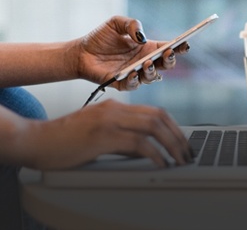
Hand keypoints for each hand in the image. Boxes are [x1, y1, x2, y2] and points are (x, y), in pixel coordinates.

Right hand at [18, 99, 191, 169]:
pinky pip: (137, 143)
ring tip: (179, 159)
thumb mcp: (99, 135)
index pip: (155, 112)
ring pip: (153, 127)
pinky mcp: (102, 136)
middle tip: (187, 153)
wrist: (35, 140)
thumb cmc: (65, 140)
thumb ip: (123, 139)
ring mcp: (109, 120)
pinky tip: (160, 163)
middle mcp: (115, 109)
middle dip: (178, 136)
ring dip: (171, 144)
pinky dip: (154, 154)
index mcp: (115, 107)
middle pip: (159, 117)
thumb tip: (147, 151)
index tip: (183, 142)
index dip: (174, 127)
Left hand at [74, 16, 189, 90]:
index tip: (184, 44)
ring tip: (147, 63)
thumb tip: (142, 37)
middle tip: (167, 53)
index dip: (179, 47)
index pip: (168, 48)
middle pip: (165, 65)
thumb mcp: (116, 23)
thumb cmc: (100, 38)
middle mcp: (145, 62)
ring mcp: (135, 74)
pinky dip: (135, 80)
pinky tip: (133, 73)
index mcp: (147, 48)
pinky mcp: (122, 84)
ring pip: (152, 77)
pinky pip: (133, 85)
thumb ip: (131, 24)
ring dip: (153, 71)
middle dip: (170, 60)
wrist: (80, 52)